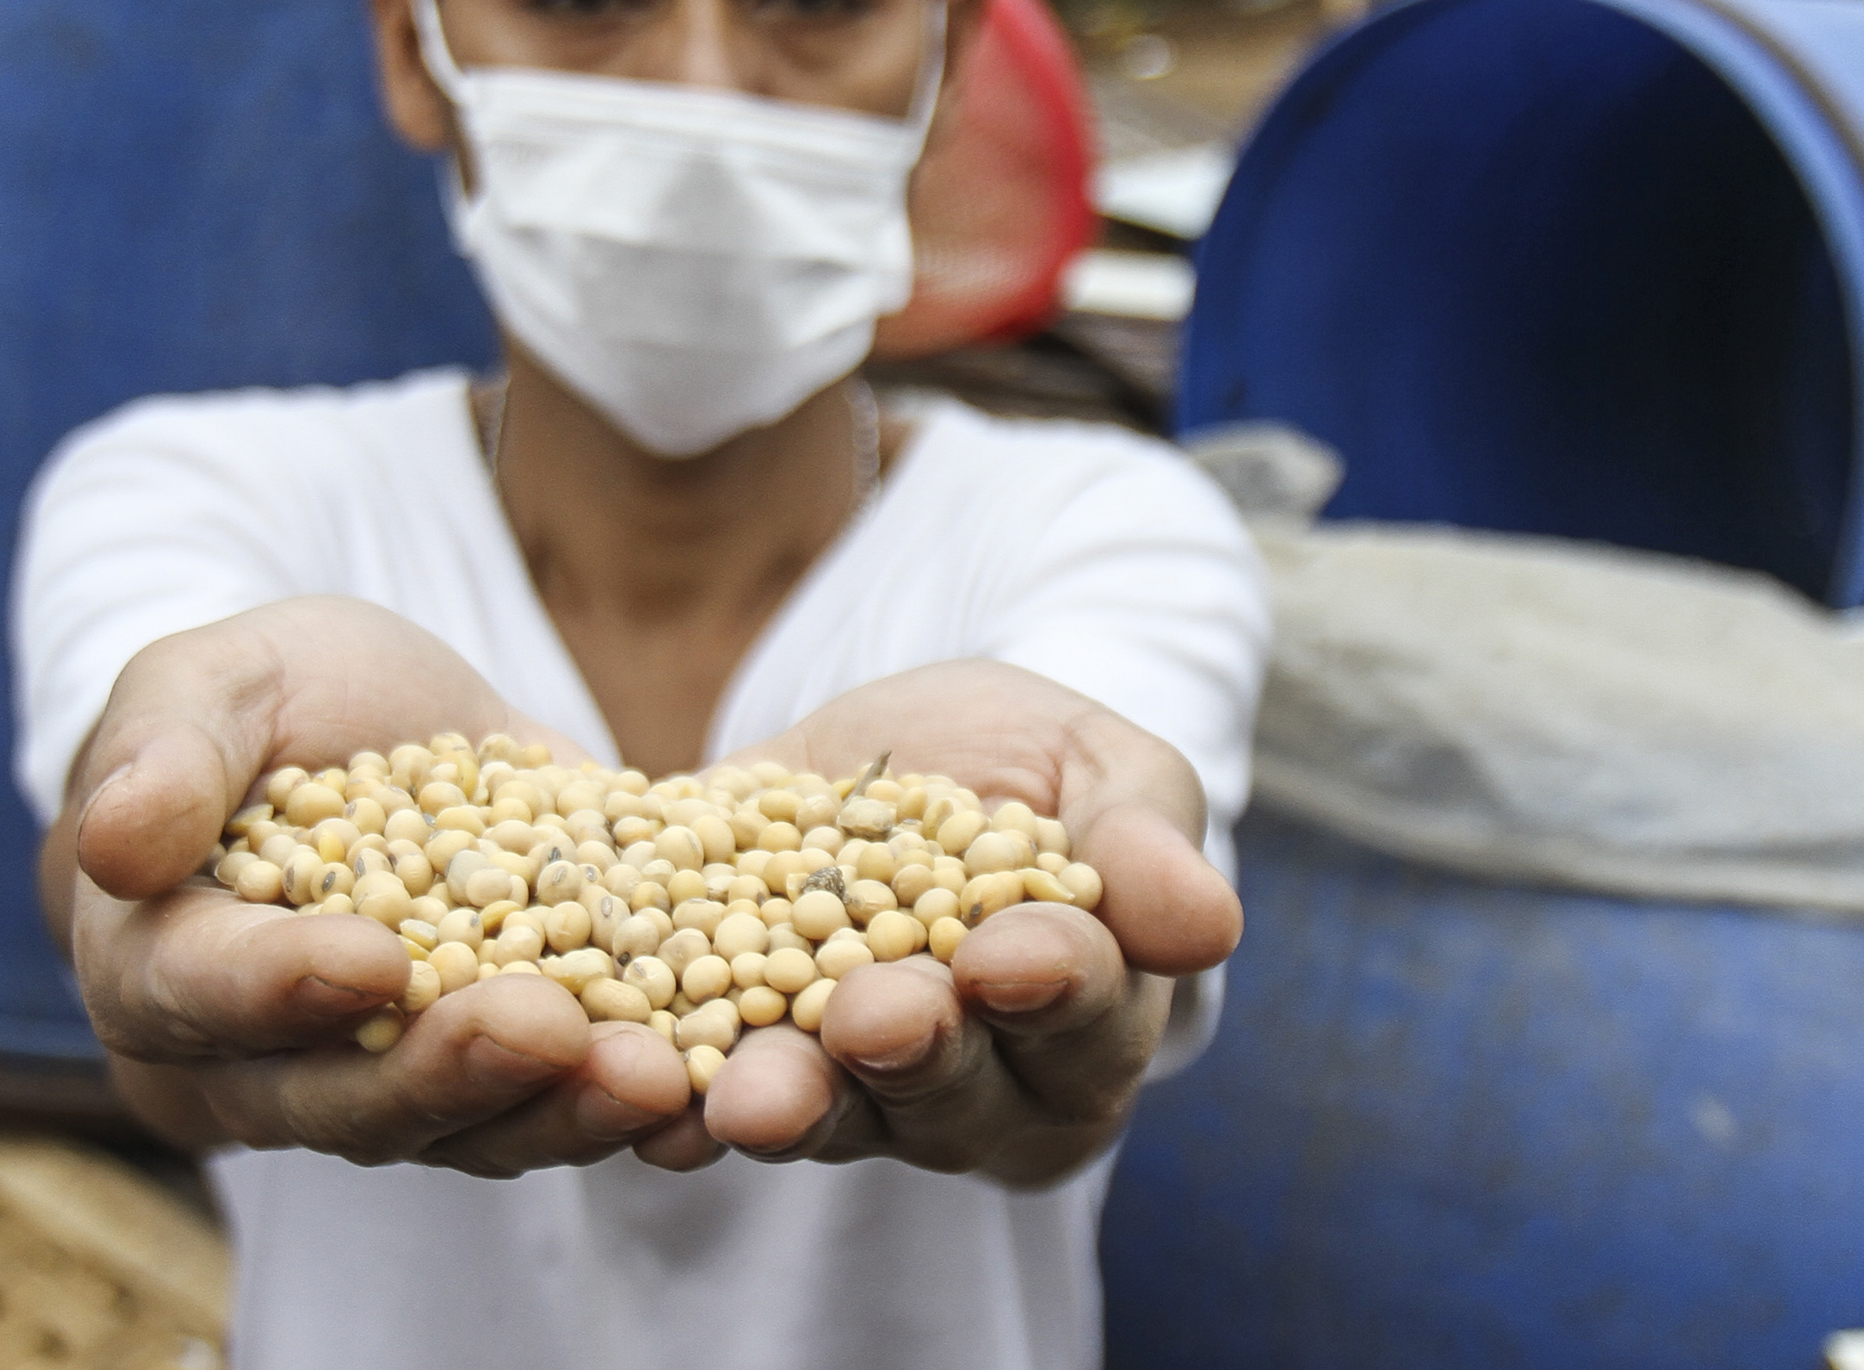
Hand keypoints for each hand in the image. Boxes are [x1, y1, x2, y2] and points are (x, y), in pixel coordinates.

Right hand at [48, 596, 696, 1173]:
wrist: (368, 725)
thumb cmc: (259, 701)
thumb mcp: (208, 681)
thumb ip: (164, 753)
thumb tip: (112, 840)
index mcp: (153, 970)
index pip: (201, 995)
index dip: (281, 988)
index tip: (370, 961)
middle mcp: (257, 1067)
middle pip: (339, 1100)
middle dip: (448, 1073)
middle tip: (546, 1031)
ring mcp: (384, 1084)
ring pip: (461, 1128)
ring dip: (559, 1108)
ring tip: (655, 1076)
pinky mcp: (495, 1074)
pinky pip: (554, 1106)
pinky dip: (624, 1096)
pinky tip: (704, 1077)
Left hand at [679, 660, 1241, 1186]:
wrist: (892, 750)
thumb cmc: (1031, 762)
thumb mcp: (1098, 764)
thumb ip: (1144, 838)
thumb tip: (1209, 922)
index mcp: (1093, 1025)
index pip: (1085, 1016)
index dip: (1053, 986)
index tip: (1015, 953)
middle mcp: (985, 1091)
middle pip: (956, 1092)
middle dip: (914, 1051)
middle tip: (875, 1017)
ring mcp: (861, 1094)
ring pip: (834, 1114)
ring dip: (791, 1099)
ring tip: (750, 1091)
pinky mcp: (746, 1064)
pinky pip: (715, 1102)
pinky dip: (681, 1105)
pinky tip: (654, 1104)